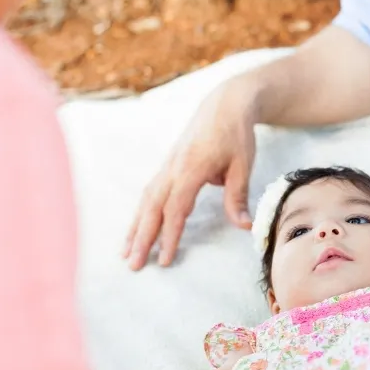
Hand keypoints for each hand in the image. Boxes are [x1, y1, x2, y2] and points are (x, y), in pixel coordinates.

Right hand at [123, 78, 260, 269]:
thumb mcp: (243, 165)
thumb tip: (243, 226)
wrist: (226, 104)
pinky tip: (136, 227)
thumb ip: (238, 196)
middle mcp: (173, 167)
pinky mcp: (168, 164)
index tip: (164, 259)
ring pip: (146, 200)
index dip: (170, 235)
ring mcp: (168, 165)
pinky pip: (150, 191)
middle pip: (152, 207)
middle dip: (142, 238)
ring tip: (126, 252)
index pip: (176, 208)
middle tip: (133, 265)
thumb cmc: (236, 134)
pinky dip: (141, 212)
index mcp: (191, 168)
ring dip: (135, 227)